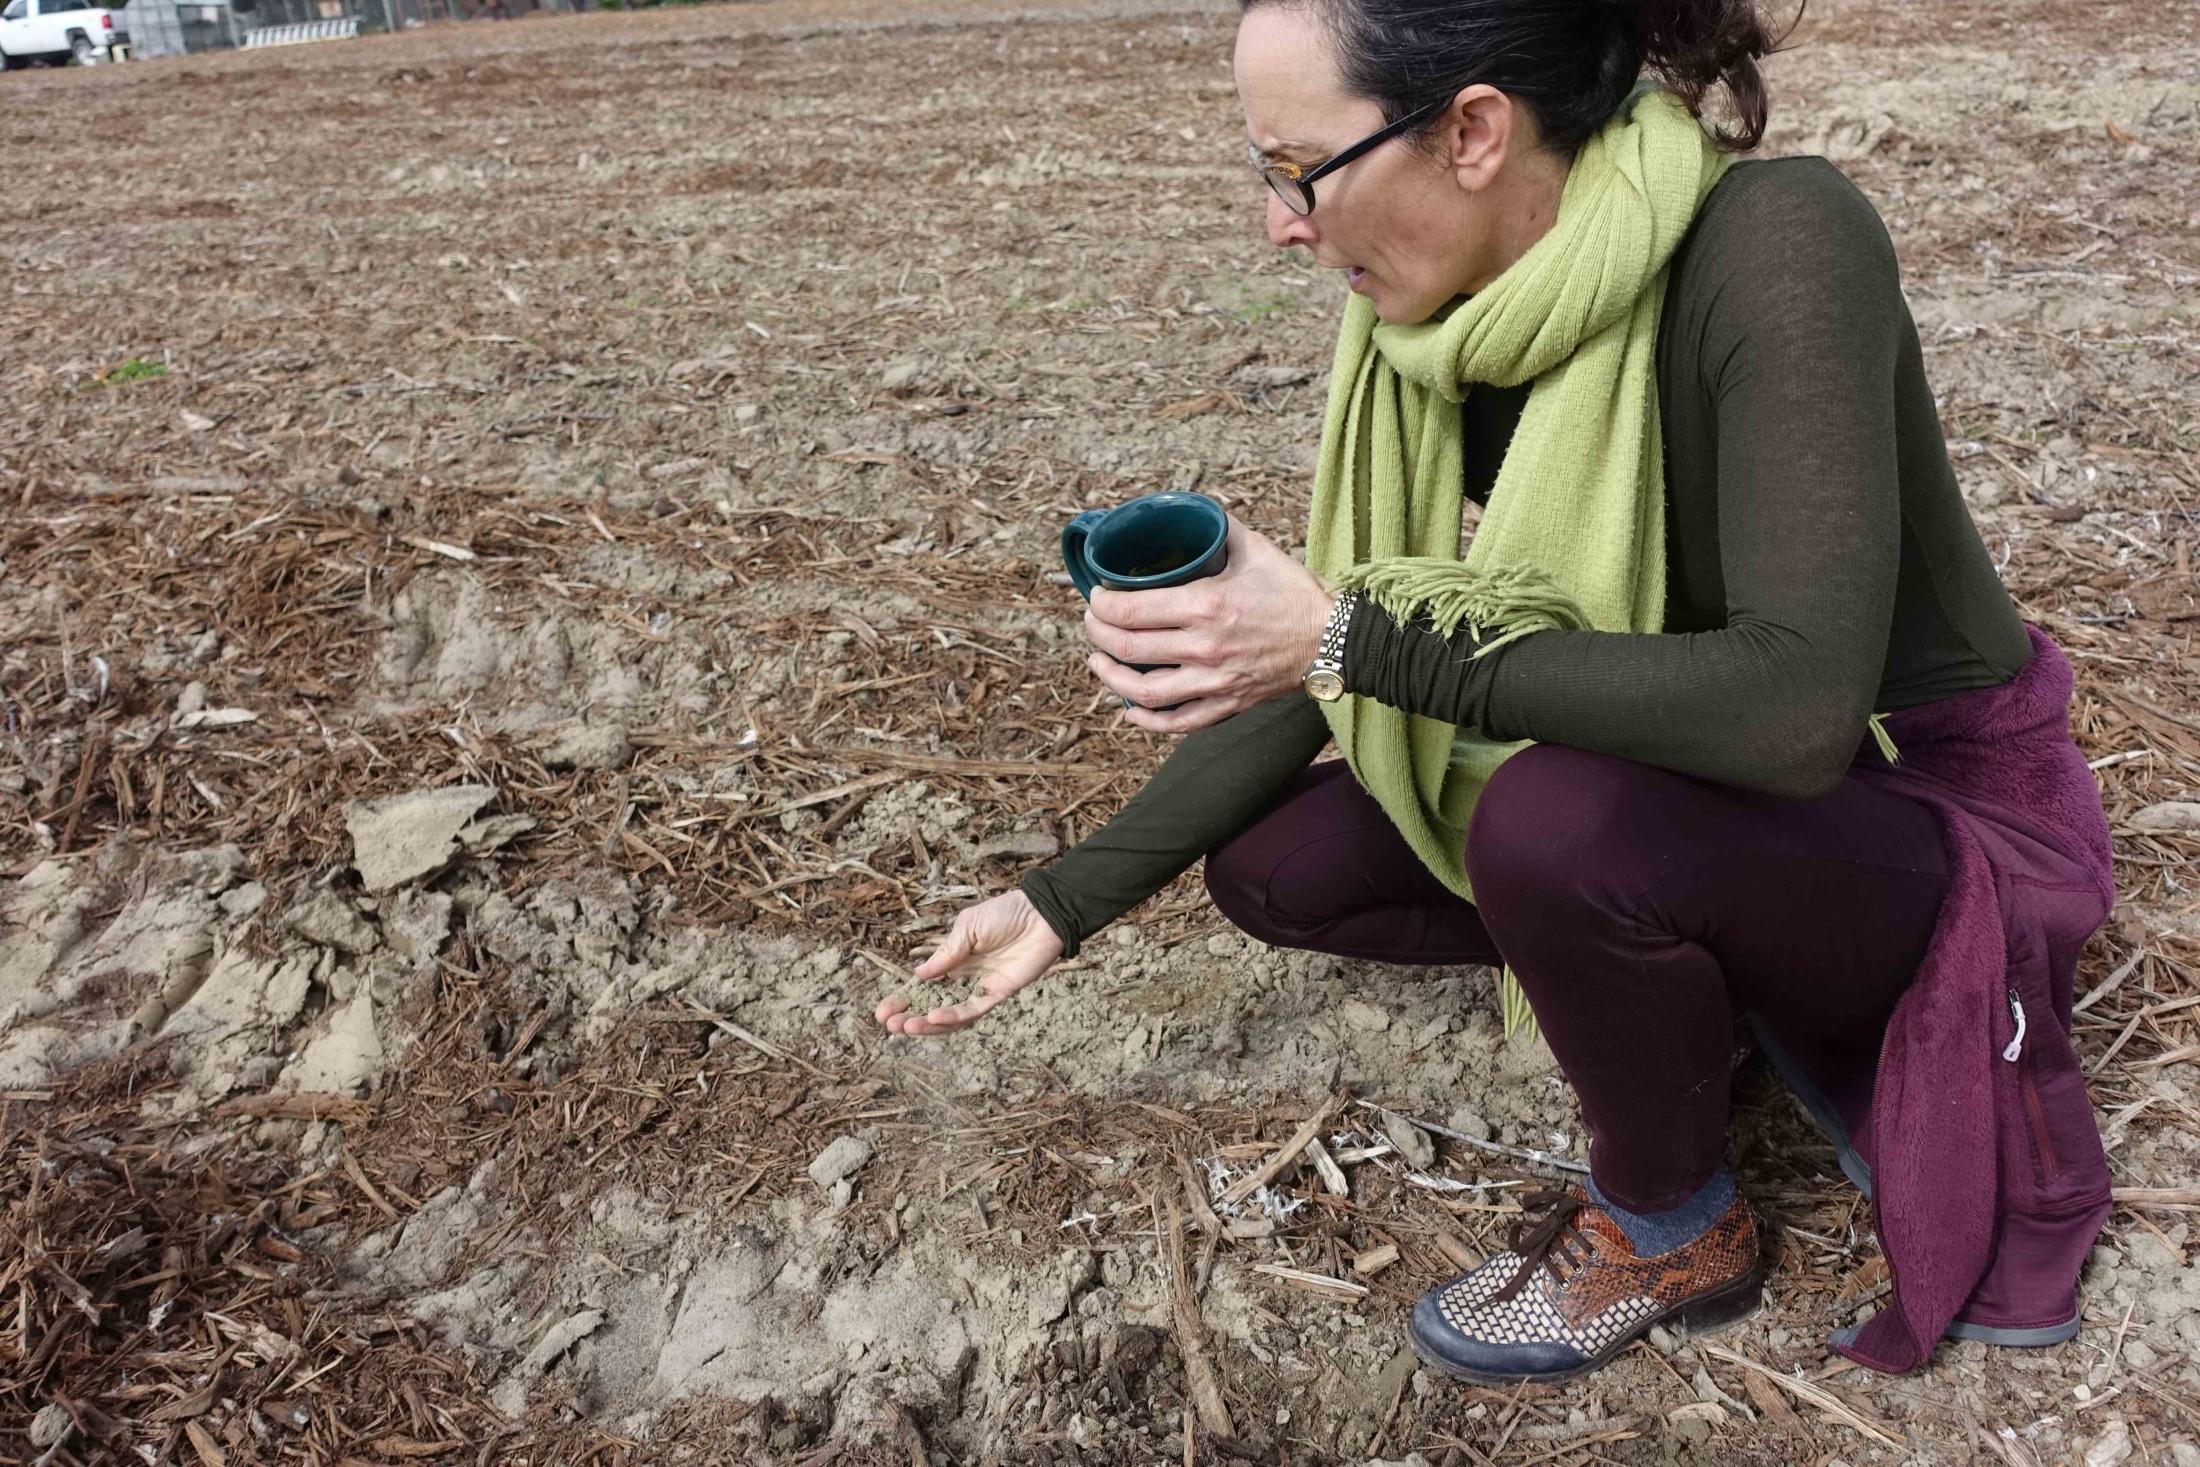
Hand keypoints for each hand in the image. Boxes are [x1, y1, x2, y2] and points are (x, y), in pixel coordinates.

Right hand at [874, 889, 1064, 1035]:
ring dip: (928, 1023)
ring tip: (906, 1027)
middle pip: (932, 1005)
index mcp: (954, 961)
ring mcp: (981, 988)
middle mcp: (965, 979)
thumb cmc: (1005, 913)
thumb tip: (917, 975)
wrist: (1040, 914)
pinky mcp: (999, 993)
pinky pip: (973, 1009)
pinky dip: (954, 1015)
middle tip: (888, 1025)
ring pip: (951, 1015)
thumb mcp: (967, 927)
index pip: (923, 986)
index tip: (881, 1011)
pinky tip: (934, 1017)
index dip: (903, 999)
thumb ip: (946, 953)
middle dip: (910, 1016)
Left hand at [1082, 514, 1333, 733]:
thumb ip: (1219, 528)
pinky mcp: (1229, 703)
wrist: (1335, 638)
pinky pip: (1180, 721)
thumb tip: (1191, 511)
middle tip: (1093, 622)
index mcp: (1207, 605)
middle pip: (1128, 649)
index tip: (1096, 597)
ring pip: (1145, 691)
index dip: (1102, 605)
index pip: (1132, 611)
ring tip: (1099, 662)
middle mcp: (1205, 647)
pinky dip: (1149, 720)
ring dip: (1111, 678)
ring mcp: (1216, 681)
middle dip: (1098, 634)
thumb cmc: (1296, 593)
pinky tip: (1131, 709)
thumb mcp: (1256, 549)